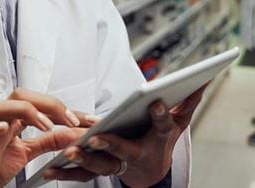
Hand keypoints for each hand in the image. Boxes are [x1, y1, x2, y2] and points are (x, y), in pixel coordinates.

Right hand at [0, 88, 96, 187]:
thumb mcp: (30, 151)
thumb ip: (50, 141)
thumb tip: (75, 133)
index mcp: (12, 118)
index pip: (38, 103)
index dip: (62, 108)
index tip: (86, 120)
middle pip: (19, 96)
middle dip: (47, 104)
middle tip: (68, 120)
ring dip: (23, 111)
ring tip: (45, 125)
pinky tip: (3, 129)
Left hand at [44, 85, 207, 185]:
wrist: (150, 171)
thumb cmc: (161, 141)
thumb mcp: (179, 123)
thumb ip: (189, 101)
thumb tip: (204, 78)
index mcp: (156, 138)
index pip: (160, 125)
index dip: (160, 114)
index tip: (155, 101)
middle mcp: (136, 153)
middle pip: (124, 149)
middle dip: (111, 143)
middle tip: (98, 137)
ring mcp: (118, 164)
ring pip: (101, 164)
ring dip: (85, 160)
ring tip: (70, 150)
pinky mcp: (100, 170)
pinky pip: (82, 176)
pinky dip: (66, 174)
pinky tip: (50, 170)